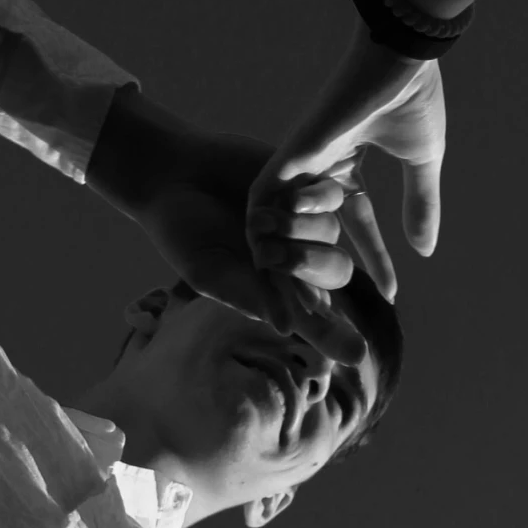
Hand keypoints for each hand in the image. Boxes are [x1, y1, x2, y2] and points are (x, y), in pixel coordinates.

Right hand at [89, 93, 369, 360]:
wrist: (170, 173)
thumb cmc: (181, 230)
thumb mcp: (206, 269)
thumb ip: (245, 295)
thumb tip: (285, 328)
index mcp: (275, 287)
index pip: (315, 319)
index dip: (336, 336)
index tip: (357, 354)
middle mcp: (296, 255)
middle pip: (334, 271)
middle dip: (308, 266)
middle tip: (268, 255)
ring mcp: (302, 218)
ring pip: (331, 232)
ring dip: (298, 230)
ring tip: (256, 221)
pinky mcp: (302, 181)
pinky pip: (329, 195)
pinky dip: (312, 199)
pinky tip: (284, 196)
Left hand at [245, 31, 445, 308]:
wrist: (401, 54)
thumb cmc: (413, 95)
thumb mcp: (421, 160)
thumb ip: (420, 203)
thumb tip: (426, 250)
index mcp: (348, 164)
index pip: (358, 225)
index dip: (374, 259)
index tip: (390, 294)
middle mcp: (318, 168)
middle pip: (311, 232)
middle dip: (318, 278)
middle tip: (330, 319)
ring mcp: (299, 163)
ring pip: (281, 225)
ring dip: (283, 269)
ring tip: (293, 313)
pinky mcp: (288, 157)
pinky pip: (265, 207)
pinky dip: (263, 241)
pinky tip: (268, 275)